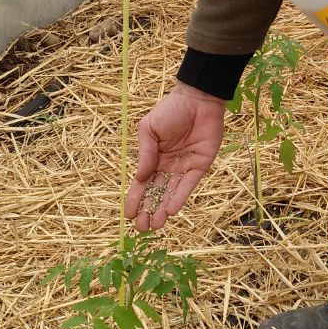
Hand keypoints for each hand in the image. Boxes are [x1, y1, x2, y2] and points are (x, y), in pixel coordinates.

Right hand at [125, 83, 227, 230]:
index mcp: (152, 158)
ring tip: (154, 225)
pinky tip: (170, 210)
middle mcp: (167, 166)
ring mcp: (183, 167)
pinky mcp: (199, 166)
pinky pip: (188, 185)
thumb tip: (139, 178)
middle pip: (155, 192)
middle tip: (141, 228)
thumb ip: (145, 154)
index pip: (141, 183)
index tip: (128, 216)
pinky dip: (179, 198)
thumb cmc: (170, 110)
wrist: (197, 99)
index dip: (135, 199)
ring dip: (162, 209)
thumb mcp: (149, 130)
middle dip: (148, 210)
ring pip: (171, 193)